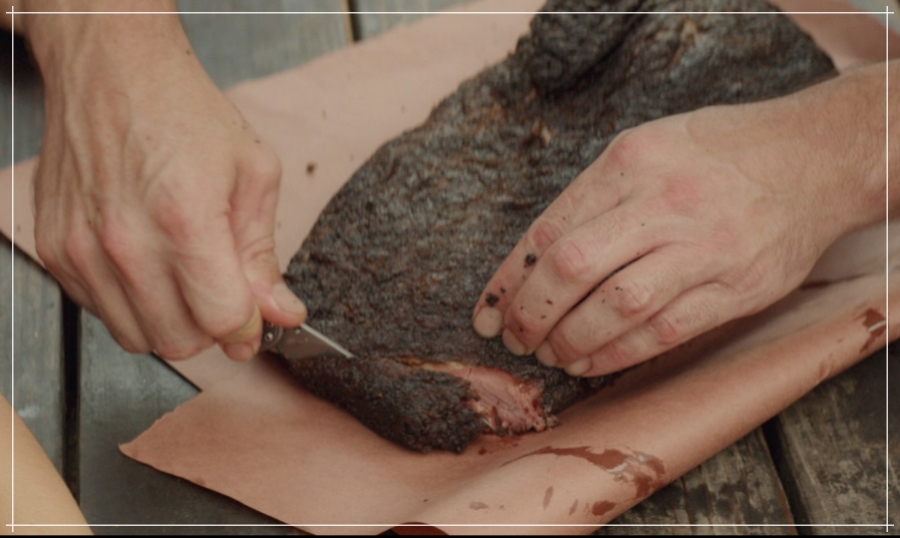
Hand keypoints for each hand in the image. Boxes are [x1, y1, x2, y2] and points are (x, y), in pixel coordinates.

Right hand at [28, 11, 306, 360]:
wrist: (112, 72)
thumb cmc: (185, 114)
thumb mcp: (253, 174)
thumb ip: (265, 255)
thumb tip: (283, 314)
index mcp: (185, 219)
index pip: (222, 320)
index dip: (248, 327)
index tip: (255, 316)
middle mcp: (126, 242)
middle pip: (180, 341)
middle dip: (212, 328)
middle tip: (223, 293)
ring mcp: (83, 249)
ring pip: (139, 337)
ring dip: (172, 321)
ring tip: (185, 275)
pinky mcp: (56, 250)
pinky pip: (101, 313)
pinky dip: (133, 304)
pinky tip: (149, 264)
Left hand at [472, 68, 890, 376]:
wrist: (813, 159)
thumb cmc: (715, 153)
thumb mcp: (647, 147)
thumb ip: (595, 196)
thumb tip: (535, 259)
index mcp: (631, 161)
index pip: (550, 229)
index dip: (511, 280)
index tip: (489, 312)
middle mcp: (665, 202)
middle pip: (573, 268)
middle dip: (531, 314)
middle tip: (516, 338)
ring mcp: (704, 248)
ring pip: (616, 307)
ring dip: (569, 340)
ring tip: (549, 354)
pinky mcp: (735, 288)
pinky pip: (662, 332)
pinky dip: (615, 355)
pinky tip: (589, 363)